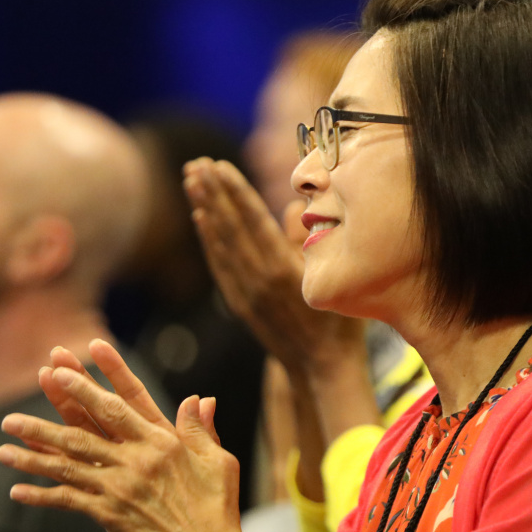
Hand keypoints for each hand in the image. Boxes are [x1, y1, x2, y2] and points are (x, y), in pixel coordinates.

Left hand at [0, 339, 275, 531]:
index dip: (105, 373)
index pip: (128, 398)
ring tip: (3, 444)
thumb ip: (202, 430)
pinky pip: (68, 500)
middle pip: (90, 423)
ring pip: (69, 461)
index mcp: (165, 441)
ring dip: (33, 451)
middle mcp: (139, 459)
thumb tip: (201, 398)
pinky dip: (41, 495)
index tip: (87, 349)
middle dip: (62, 398)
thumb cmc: (218, 511)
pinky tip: (17, 490)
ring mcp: (121, 487)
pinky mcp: (110, 515)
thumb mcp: (219, 463)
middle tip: (38, 379)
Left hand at [183, 158, 364, 377]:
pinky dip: (209, 241)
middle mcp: (259, 280)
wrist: (322, 367)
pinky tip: (201, 219)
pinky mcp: (241, 305)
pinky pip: (220, 266)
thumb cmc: (340, 322)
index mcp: (283, 271)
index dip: (235, 192)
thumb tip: (292, 206)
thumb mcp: (334, 275)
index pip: (253, 221)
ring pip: (220, 245)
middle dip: (212, 193)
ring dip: (205, 210)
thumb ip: (308, 240)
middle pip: (230, 228)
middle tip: (195, 163)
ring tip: (191, 181)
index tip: (218, 166)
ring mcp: (246, 294)